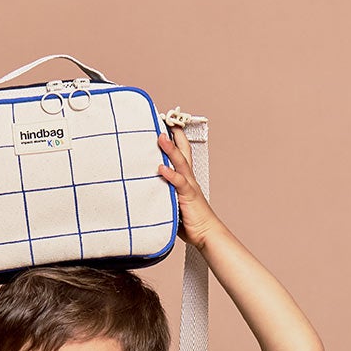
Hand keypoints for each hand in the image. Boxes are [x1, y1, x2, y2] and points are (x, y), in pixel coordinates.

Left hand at [155, 125, 218, 249]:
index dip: (176, 136)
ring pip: (180, 162)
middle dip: (176, 133)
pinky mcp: (187, 196)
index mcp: (185, 177)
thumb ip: (162, 192)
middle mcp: (188, 177)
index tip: (166, 122)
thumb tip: (145, 187)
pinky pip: (179, 183)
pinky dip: (170, 175)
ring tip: (160, 136)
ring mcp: (188, 186)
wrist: (206, 233)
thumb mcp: (173, 202)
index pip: (181, 152)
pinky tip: (161, 168)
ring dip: (170, 148)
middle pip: (183, 150)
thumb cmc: (190, 219)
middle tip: (167, 118)